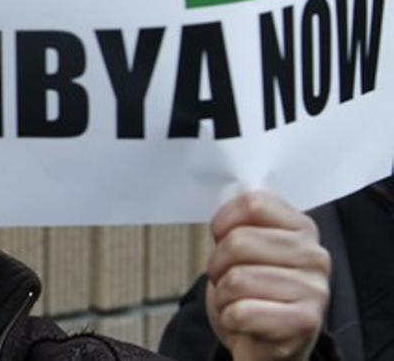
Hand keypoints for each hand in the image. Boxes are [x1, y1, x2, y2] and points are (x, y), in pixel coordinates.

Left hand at [204, 190, 329, 360]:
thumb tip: (229, 190)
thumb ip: (242, 219)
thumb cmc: (253, 289)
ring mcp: (315, 290)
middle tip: (225, 278)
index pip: (253, 202)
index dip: (223, 221)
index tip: (221, 237)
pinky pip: (242, 312)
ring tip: (236, 300)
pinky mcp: (305, 323)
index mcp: (301, 228)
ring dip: (222, 295)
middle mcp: (315, 255)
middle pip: (238, 242)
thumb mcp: (248, 247)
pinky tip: (243, 320)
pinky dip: (229, 317)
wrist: (267, 341)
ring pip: (236, 279)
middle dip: (216, 264)